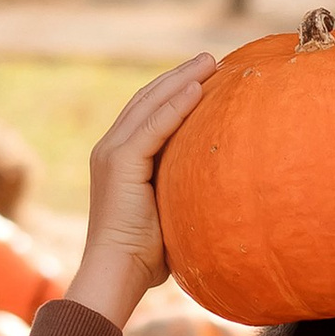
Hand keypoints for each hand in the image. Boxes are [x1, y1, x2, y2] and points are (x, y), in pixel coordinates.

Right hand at [65, 53, 215, 330]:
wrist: (116, 275)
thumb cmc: (145, 258)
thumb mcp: (170, 214)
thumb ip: (184, 192)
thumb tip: (223, 190)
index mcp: (120, 159)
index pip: (148, 113)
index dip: (175, 92)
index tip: (205, 77)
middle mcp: (110, 149)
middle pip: (147, 99)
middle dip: (179, 76)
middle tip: (212, 60)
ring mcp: (111, 154)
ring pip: (149, 105)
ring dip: (181, 81)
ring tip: (210, 64)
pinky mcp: (118, 163)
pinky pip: (152, 126)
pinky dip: (174, 106)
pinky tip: (197, 91)